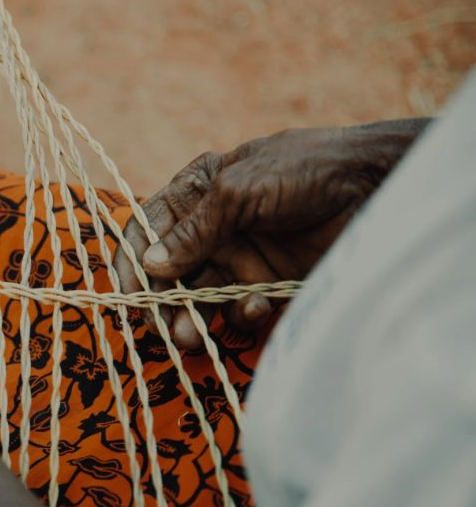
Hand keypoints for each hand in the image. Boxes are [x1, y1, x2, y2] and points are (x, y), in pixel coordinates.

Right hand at [115, 122, 424, 348]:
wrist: (377, 183)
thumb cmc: (304, 169)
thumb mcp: (239, 190)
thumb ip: (193, 230)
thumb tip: (150, 265)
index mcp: (195, 193)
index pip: (146, 231)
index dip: (132, 264)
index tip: (129, 296)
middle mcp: (210, 227)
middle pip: (167, 273)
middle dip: (162, 302)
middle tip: (164, 330)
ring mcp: (239, 256)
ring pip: (199, 296)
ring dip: (192, 318)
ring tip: (191, 337)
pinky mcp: (269, 282)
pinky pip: (239, 308)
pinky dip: (240, 314)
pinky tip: (257, 306)